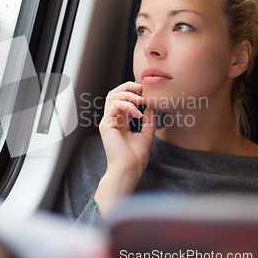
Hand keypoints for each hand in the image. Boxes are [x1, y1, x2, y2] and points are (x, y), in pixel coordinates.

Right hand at [95, 82, 156, 214]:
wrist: (129, 169)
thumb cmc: (136, 157)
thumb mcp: (147, 134)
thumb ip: (149, 120)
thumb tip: (152, 106)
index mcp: (119, 122)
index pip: (122, 99)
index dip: (132, 91)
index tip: (146, 91)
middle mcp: (112, 120)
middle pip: (114, 94)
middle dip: (128, 87)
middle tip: (142, 87)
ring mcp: (107, 122)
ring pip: (112, 97)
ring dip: (128, 95)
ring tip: (141, 100)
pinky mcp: (105, 124)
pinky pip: (115, 106)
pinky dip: (128, 106)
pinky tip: (138, 114)